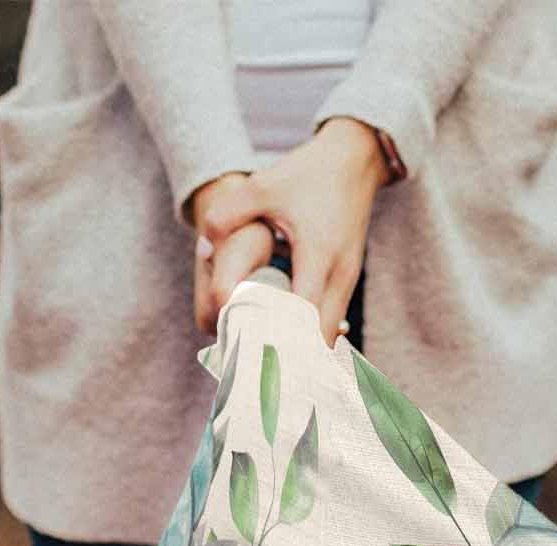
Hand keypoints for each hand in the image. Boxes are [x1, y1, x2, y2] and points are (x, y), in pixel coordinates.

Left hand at [192, 118, 389, 347]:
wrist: (354, 159)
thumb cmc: (309, 173)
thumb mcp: (264, 186)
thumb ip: (228, 214)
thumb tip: (202, 247)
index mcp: (318, 255)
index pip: (302, 317)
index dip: (280, 342)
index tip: (255, 361)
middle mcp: (339, 275)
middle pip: (320, 340)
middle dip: (291, 360)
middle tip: (258, 375)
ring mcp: (348, 281)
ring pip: (327, 335)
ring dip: (301, 351)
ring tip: (268, 365)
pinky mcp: (347, 282)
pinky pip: (330, 322)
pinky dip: (309, 337)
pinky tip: (284, 344)